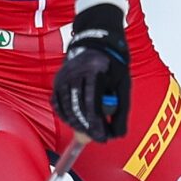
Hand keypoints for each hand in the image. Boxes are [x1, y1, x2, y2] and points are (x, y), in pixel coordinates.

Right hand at [51, 4, 129, 142]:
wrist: (97, 42)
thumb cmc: (113, 63)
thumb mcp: (123, 83)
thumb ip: (122, 109)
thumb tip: (116, 134)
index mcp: (95, 71)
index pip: (93, 105)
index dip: (97, 125)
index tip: (103, 138)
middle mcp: (76, 72)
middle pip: (78, 108)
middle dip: (87, 128)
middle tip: (95, 138)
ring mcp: (64, 75)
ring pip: (66, 107)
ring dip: (76, 123)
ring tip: (86, 132)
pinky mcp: (57, 79)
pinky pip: (57, 102)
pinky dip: (64, 115)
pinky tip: (73, 121)